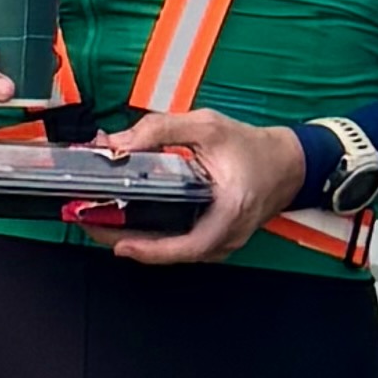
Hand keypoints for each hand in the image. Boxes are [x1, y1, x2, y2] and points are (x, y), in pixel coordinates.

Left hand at [98, 105, 304, 266]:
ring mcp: (220, 242)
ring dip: (134, 236)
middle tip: (88, 221)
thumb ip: (160, 129)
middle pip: (170, 251)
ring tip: (97, 219)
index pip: (187, 246)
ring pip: (171, 249)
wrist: (289, 163)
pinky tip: (124, 218)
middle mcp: (225, 237)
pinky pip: (177, 242)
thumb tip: (118, 143)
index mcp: (229, 213)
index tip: (119, 244)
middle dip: (125, 239)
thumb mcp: (207, 126)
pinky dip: (150, 233)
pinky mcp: (212, 238)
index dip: (150, 249)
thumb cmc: (253, 147)